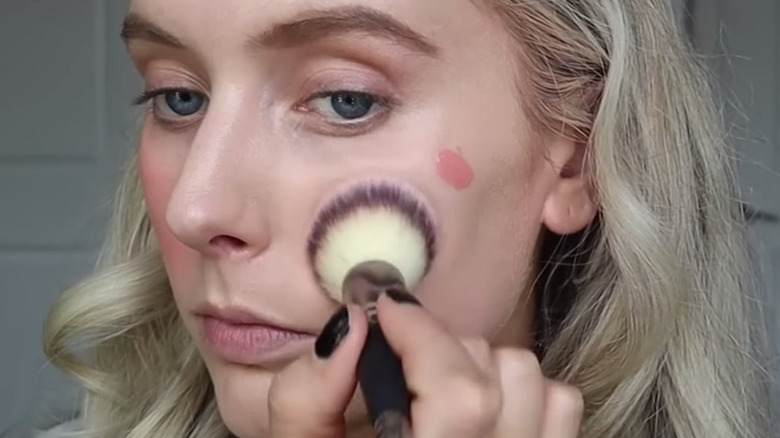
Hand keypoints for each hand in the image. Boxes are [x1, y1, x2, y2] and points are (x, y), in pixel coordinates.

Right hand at [268, 293, 583, 436]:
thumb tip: (351, 324)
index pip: (457, 395)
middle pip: (496, 379)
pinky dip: (526, 388)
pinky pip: (561, 407)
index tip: (386, 309)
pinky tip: (483, 407)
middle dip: (441, 346)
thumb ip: (306, 399)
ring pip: (533, 382)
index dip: (422, 333)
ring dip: (485, 363)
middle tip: (403, 357)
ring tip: (441, 385)